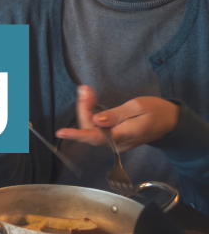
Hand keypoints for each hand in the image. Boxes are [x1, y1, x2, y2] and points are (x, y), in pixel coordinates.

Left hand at [56, 86, 179, 151]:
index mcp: (123, 135)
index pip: (95, 137)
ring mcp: (115, 142)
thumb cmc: (157, 112)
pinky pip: (97, 128)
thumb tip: (97, 121)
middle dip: (83, 108)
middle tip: (85, 90)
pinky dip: (92, 114)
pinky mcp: (114, 138)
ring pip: (91, 128)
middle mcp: (116, 143)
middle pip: (89, 129)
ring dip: (86, 109)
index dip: (77, 135)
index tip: (61, 132)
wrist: (171, 122)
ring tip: (87, 92)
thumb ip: (116, 115)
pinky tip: (91, 101)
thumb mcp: (138, 107)